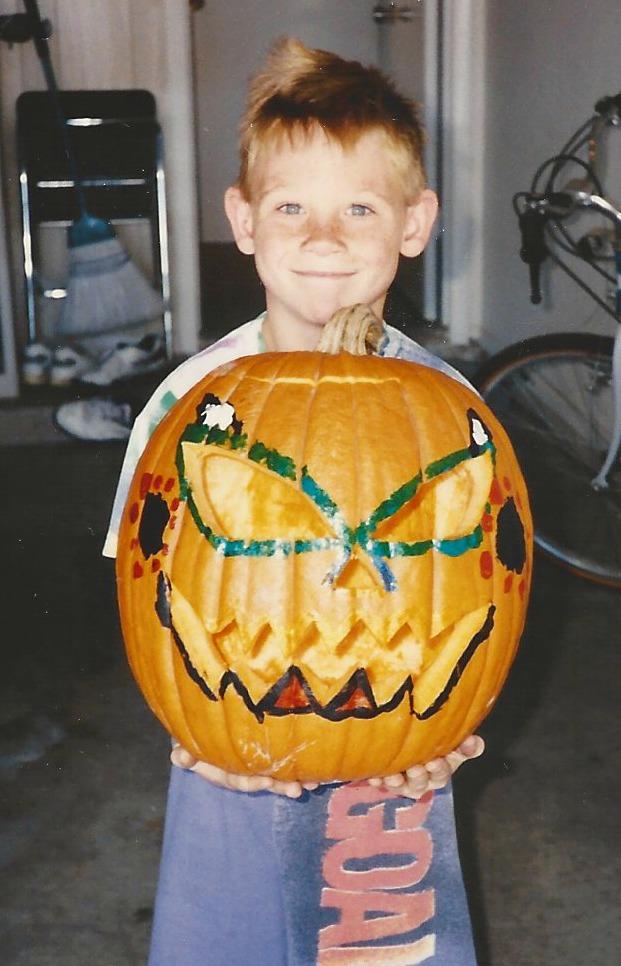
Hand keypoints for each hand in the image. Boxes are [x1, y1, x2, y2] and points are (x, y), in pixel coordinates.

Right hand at [170, 744, 319, 797]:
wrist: (208, 726)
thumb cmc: (200, 736)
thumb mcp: (190, 746)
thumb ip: (186, 753)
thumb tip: (178, 757)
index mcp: (226, 771)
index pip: (239, 780)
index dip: (251, 782)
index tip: (266, 782)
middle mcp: (244, 772)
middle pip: (262, 781)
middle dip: (279, 785)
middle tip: (295, 790)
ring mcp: (258, 767)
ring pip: (276, 776)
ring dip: (291, 781)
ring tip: (309, 785)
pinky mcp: (271, 758)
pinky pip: (285, 765)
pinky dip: (300, 770)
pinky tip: (317, 775)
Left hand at [366, 734, 484, 799]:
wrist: (407, 743)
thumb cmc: (431, 741)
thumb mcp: (449, 739)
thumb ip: (463, 743)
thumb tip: (476, 742)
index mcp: (442, 767)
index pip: (446, 770)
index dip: (441, 768)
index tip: (435, 761)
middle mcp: (426, 779)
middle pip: (425, 782)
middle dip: (421, 776)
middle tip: (416, 767)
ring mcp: (406, 783)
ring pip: (404, 787)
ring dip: (399, 782)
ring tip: (393, 775)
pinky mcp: (387, 783)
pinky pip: (382, 785)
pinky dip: (378, 781)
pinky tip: (374, 777)